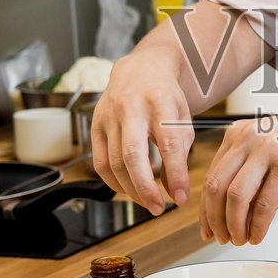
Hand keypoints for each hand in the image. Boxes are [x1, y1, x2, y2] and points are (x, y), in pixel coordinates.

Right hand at [90, 50, 195, 214]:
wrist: (140, 70)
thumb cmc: (165, 96)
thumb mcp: (182, 119)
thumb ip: (180, 154)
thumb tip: (175, 192)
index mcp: (160, 101)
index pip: (168, 144)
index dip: (176, 175)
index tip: (181, 197)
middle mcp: (131, 107)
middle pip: (133, 155)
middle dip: (146, 188)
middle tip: (158, 208)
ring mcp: (109, 116)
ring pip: (115, 162)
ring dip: (131, 189)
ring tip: (147, 201)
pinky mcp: (95, 125)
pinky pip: (100, 162)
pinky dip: (113, 182)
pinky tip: (127, 190)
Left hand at [201, 106, 277, 245]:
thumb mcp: (269, 147)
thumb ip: (247, 170)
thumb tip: (226, 210)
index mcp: (239, 134)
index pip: (211, 175)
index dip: (205, 208)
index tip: (207, 227)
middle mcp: (248, 139)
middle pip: (217, 187)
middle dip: (215, 220)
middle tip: (220, 238)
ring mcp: (267, 151)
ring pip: (236, 198)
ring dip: (234, 225)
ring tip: (240, 239)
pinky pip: (264, 205)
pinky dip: (257, 226)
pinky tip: (258, 235)